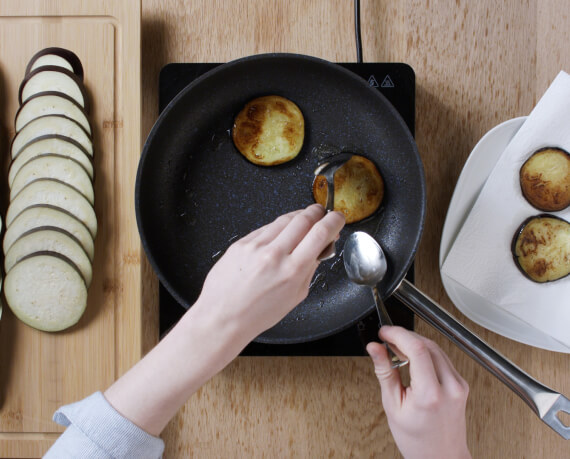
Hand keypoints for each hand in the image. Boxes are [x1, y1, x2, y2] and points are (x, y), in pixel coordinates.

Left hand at [105, 204, 344, 435]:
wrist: (223, 317)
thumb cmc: (258, 314)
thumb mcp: (295, 296)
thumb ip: (310, 269)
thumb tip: (321, 247)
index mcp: (292, 271)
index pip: (320, 233)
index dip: (334, 220)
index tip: (337, 218)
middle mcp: (274, 255)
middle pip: (303, 219)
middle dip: (317, 212)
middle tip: (321, 213)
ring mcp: (255, 246)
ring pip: (284, 219)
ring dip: (298, 217)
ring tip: (303, 220)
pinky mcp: (240, 243)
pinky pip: (265, 228)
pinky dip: (276, 228)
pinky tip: (279, 235)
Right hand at [367, 326, 470, 458]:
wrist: (441, 458)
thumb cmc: (417, 440)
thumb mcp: (392, 406)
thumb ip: (384, 372)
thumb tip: (375, 348)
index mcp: (430, 394)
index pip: (417, 349)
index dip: (398, 334)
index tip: (384, 332)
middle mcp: (450, 387)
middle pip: (427, 344)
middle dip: (404, 337)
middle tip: (387, 341)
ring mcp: (459, 384)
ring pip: (436, 348)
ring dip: (415, 343)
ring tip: (398, 351)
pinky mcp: (461, 383)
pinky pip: (443, 358)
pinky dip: (426, 353)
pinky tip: (413, 360)